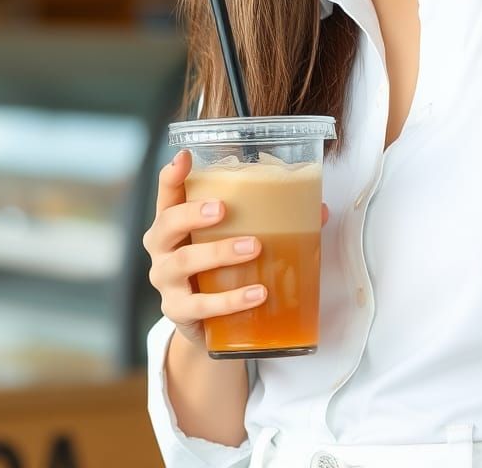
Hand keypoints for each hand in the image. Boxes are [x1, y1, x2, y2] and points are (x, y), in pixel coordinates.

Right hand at [142, 149, 329, 349]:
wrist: (206, 323)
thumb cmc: (220, 266)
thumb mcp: (235, 237)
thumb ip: (270, 219)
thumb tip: (319, 209)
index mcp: (175, 221)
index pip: (167, 193)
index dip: (171, 175)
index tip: (184, 157)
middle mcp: (163, 248)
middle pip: (166, 224)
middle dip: (192, 214)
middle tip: (222, 208)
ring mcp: (166, 281)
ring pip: (183, 262)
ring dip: (219, 253)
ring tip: (254, 247)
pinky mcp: (178, 311)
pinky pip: (200, 306)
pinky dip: (230, 300)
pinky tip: (258, 294)